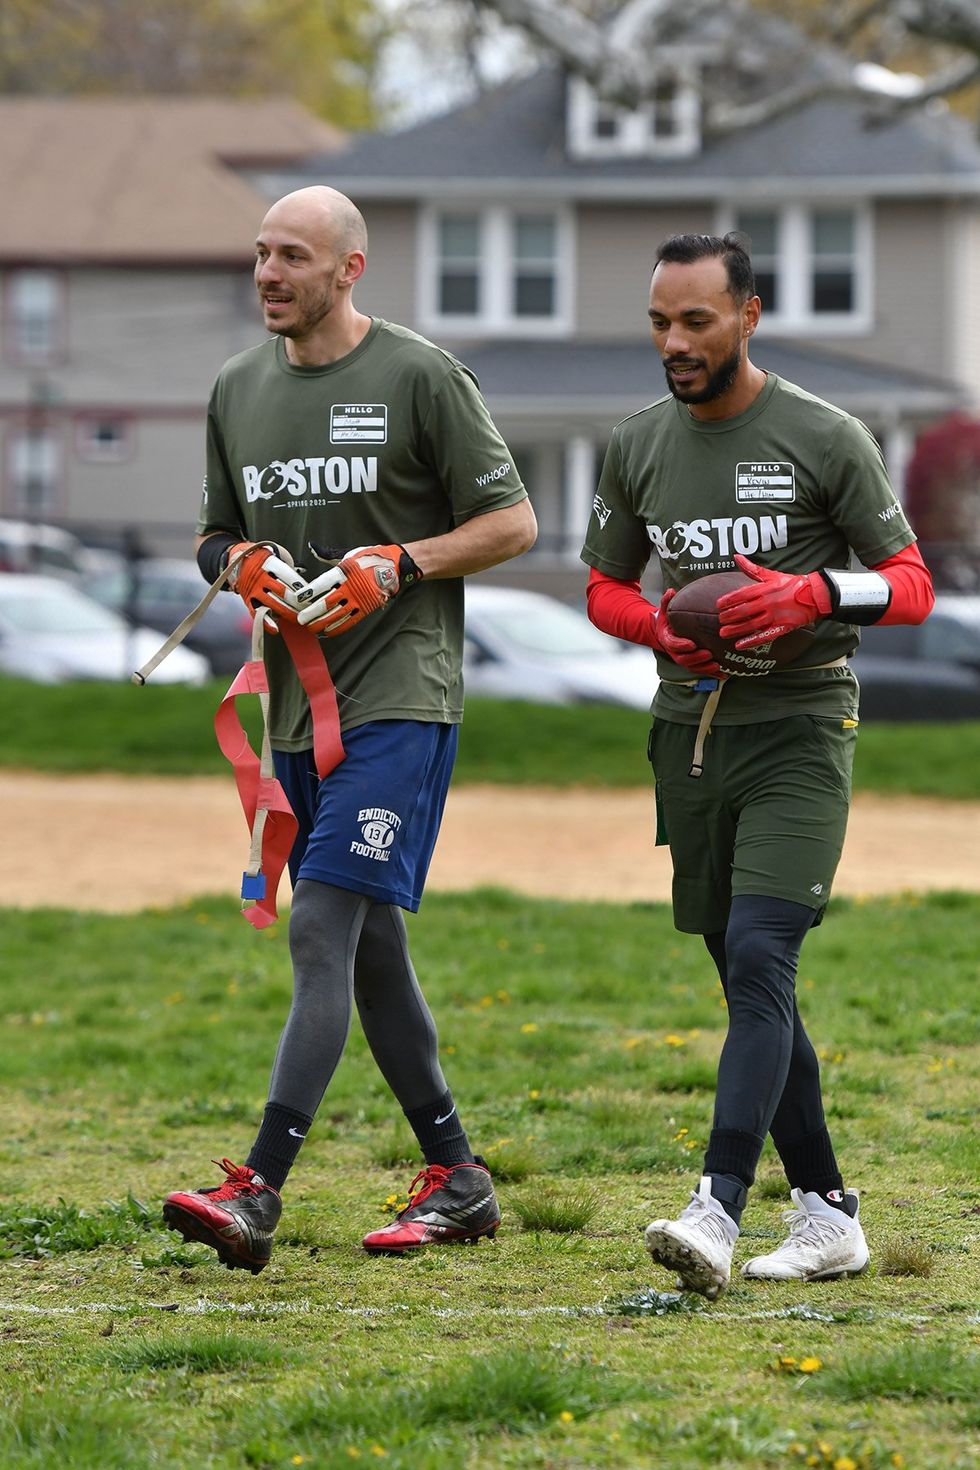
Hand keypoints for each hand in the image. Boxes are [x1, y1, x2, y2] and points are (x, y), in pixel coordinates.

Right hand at [226, 542, 308, 629]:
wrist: (238, 560)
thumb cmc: (264, 559)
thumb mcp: (277, 554)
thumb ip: (289, 565)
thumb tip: (303, 581)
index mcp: (269, 562)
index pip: (288, 576)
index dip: (301, 586)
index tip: (311, 594)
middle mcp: (260, 576)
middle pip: (282, 591)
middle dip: (297, 602)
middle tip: (309, 609)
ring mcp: (254, 589)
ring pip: (272, 603)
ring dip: (287, 612)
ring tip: (299, 618)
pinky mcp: (248, 600)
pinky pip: (256, 613)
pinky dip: (266, 622)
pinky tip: (275, 629)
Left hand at [296, 544, 422, 636]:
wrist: (394, 566)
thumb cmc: (368, 559)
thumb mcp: (347, 554)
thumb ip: (327, 554)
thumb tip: (312, 547)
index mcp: (344, 571)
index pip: (323, 584)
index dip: (310, 592)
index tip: (298, 598)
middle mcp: (351, 587)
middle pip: (328, 603)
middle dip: (312, 612)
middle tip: (301, 619)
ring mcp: (359, 599)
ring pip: (337, 615)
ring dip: (322, 623)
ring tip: (311, 628)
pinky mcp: (366, 609)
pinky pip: (350, 621)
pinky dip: (337, 628)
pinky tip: (327, 632)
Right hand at [651, 588, 723, 675]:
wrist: (666, 634)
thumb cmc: (668, 622)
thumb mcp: (665, 611)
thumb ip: (666, 602)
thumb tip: (671, 591)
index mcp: (668, 639)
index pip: (673, 644)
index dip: (681, 645)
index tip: (691, 644)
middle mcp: (675, 652)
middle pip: (684, 659)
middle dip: (696, 659)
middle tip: (708, 654)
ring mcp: (684, 659)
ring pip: (693, 668)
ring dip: (705, 668)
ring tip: (717, 665)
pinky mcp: (693, 664)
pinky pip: (702, 670)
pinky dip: (713, 673)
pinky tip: (725, 673)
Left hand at [716, 553, 829, 648]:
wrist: (815, 595)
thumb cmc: (791, 584)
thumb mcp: (772, 575)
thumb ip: (752, 569)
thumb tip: (736, 556)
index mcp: (766, 588)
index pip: (742, 594)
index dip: (728, 600)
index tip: (718, 605)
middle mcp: (769, 602)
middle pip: (745, 610)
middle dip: (730, 616)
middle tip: (719, 620)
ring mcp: (776, 616)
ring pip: (752, 624)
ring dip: (736, 630)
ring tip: (723, 633)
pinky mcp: (783, 627)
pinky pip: (764, 636)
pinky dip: (751, 641)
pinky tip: (739, 645)